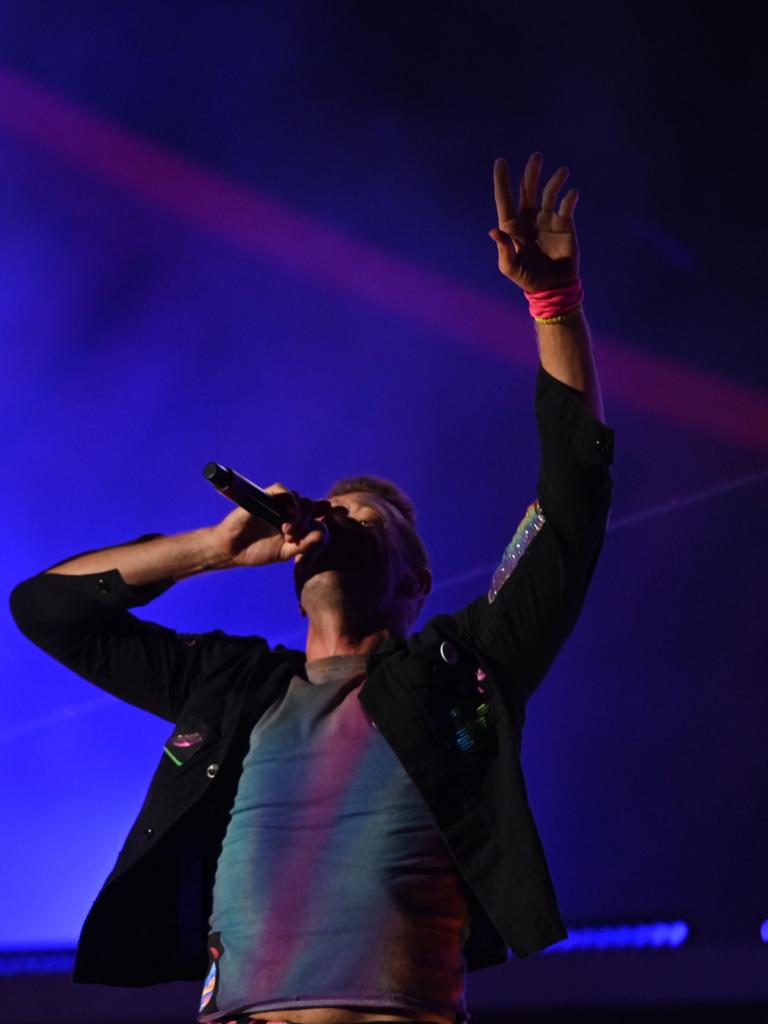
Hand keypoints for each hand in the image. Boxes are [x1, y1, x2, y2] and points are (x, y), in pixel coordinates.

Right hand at [210, 483, 332, 567]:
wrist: (232, 550)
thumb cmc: (257, 551)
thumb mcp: (285, 553)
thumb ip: (304, 546)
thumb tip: (323, 535)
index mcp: (295, 522)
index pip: (316, 512)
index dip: (330, 510)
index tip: (344, 512)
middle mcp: (287, 510)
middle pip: (309, 505)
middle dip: (309, 519)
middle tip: (295, 536)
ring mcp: (276, 503)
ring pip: (298, 498)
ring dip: (299, 514)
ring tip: (289, 531)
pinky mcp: (264, 497)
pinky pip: (282, 490)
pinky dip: (289, 499)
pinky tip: (289, 514)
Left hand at [489, 152, 578, 292]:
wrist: (553, 287)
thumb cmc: (528, 279)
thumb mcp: (511, 268)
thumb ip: (503, 250)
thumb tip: (495, 231)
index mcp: (512, 226)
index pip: (505, 199)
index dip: (501, 180)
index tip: (500, 161)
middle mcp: (529, 218)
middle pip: (528, 189)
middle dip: (531, 172)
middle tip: (536, 156)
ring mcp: (547, 219)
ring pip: (549, 193)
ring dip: (555, 181)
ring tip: (562, 172)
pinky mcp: (565, 224)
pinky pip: (566, 206)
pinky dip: (569, 198)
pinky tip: (571, 194)